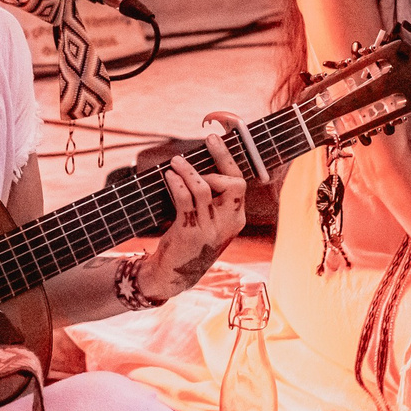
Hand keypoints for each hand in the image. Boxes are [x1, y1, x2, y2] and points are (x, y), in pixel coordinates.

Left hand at [137, 151, 246, 303]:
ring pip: (205, 188)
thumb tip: (201, 159)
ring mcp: (210, 228)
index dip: (230, 158)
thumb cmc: (190, 238)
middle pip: (234, 183)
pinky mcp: (190, 232)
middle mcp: (229, 222)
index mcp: (237, 217)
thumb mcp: (209, 219)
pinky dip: (177, 184)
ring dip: (189, 170)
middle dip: (221, 157)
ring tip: (176, 161)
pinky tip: (169, 176)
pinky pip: (185, 200)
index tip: (218, 137)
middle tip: (207, 140)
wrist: (175, 273)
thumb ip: (212, 196)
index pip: (240, 182)